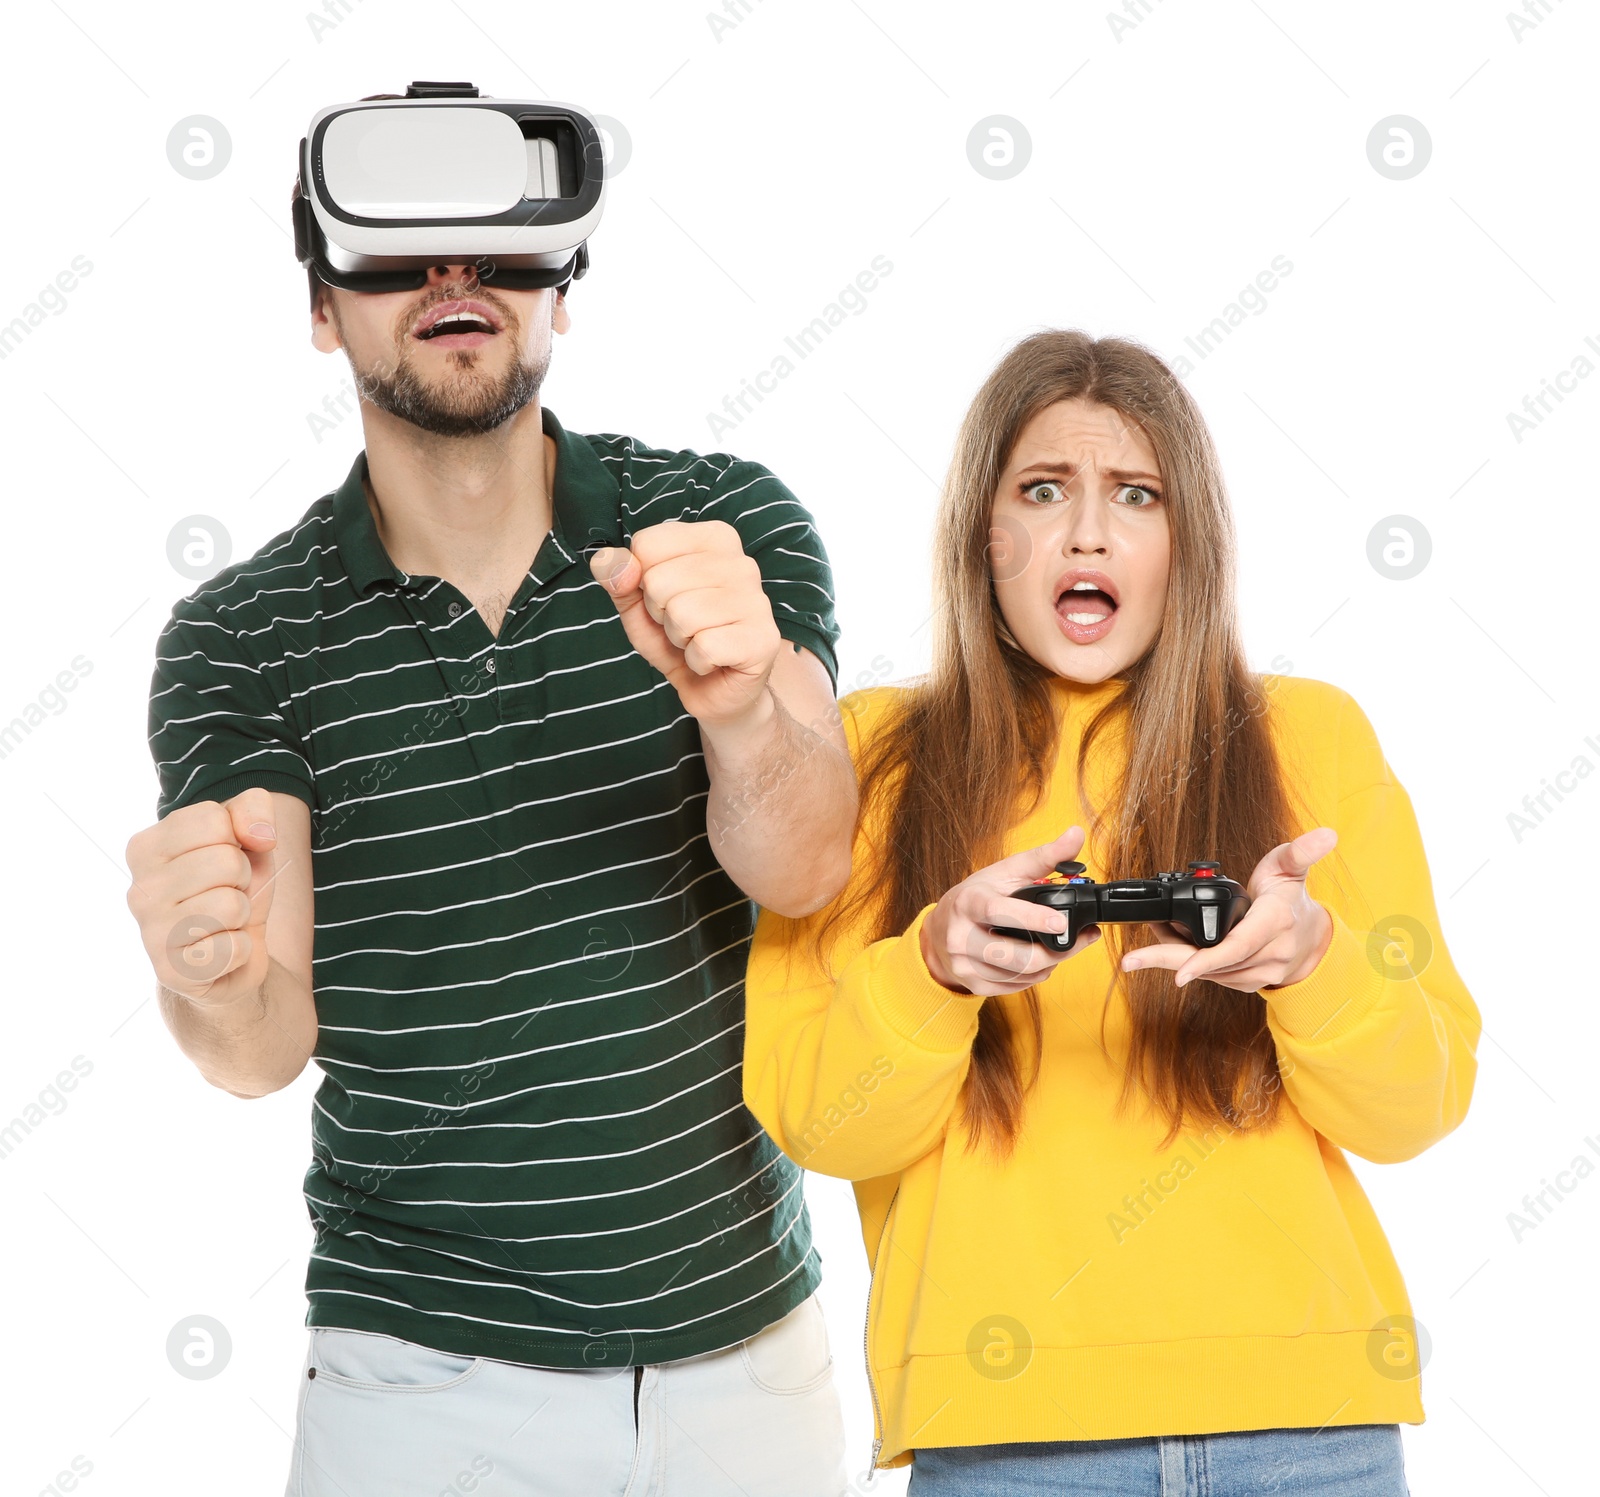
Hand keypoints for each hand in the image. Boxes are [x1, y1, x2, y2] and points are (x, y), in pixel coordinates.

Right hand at [125, 787, 283, 1005]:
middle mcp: (138, 889)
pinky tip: (219, 949)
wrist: (231, 954)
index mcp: (145, 847)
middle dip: (242, 879)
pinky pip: (235, 947)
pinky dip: (241, 949)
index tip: (223, 859)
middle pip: (227, 861)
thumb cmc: (232, 887)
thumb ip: (253, 808)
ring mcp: (151, 932)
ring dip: (242, 914)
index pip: (212, 819)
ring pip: (231, 904)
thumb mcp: (247, 838)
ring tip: (223, 921)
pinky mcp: (172, 971)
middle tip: (226, 894)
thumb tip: (260, 836)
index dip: (236, 839)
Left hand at [591, 520, 782, 729]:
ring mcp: (757, 600)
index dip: (642, 581)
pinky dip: (697, 662)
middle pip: (659, 581)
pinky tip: (713, 661)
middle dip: (660, 615)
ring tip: (698, 641)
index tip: (667, 599)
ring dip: (679, 640)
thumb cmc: (679, 639)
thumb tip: (610, 561)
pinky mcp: (763, 639)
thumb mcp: (638, 605)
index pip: (647, 545)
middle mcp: (741, 562)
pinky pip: (704, 647)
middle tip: (684, 627)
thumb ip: (618, 577)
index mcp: (713, 539)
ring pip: (681, 615)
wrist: (715, 691)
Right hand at [920, 826, 1103, 995]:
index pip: (999, 912)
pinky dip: (1036, 976)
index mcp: (969, 902)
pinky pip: (1017, 987)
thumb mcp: (1004, 873)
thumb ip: (1044, 857)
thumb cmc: (977, 897)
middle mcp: (961, 936)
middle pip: (1017, 955)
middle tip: (1081, 939)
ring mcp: (964, 964)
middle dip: (1057, 951)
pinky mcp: (973, 984)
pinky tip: (1039, 960)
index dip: (1031, 918)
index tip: (1060, 921)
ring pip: (1021, 974)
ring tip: (1059, 947)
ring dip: (1050, 963)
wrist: (940, 930)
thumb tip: (1076, 834)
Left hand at [1120, 827, 1336, 991]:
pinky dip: (1187, 964)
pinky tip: (1165, 948)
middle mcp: (1269, 954)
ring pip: (1208, 972)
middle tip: (1131, 960)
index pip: (1238, 946)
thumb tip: (1326, 834)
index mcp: (1276, 923)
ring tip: (1145, 940)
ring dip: (1172, 957)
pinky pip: (1211, 976)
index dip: (1206, 960)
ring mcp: (1258, 973)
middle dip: (1169, 959)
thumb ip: (1301, 852)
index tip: (1180, 972)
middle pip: (1212, 962)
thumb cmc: (1291, 899)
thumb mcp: (1292, 869)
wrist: (1311, 940)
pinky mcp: (1246, 982)